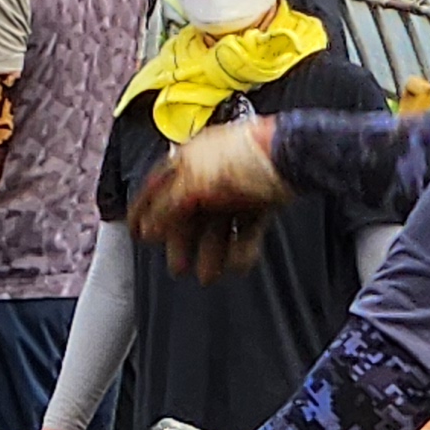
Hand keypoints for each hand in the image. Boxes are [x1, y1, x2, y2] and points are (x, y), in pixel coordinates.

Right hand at [126, 112, 287, 283]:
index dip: (143, 211)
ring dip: (211, 253)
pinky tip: (236, 265)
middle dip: (182, 243)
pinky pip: (246, 229)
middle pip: (188, 213)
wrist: (295, 154)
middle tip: (177, 268)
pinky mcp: (262, 201)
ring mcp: (238, 188)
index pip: (158, 187)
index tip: (135, 233)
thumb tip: (148, 227)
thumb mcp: (197, 181)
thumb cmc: (246, 157)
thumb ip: (169, 204)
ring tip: (208, 276)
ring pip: (218, 226)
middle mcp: (212, 173)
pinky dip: (240, 248)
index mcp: (191, 160)